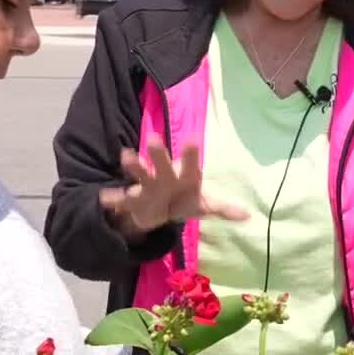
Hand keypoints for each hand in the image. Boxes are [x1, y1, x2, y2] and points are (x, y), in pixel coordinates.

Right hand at [99, 138, 247, 239]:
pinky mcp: (132, 199)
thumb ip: (223, 208)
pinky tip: (104, 197)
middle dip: (158, 154)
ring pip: (140, 175)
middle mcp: (165, 176)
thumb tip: (248, 215)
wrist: (158, 209)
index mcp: (184, 176)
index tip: (191, 140)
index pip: (190, 165)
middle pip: (162, 164)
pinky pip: (121, 199)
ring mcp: (147, 186)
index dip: (190, 155)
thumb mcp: (203, 205)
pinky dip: (113, 199)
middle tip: (155, 139)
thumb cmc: (183, 200)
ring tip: (126, 156)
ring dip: (134, 166)